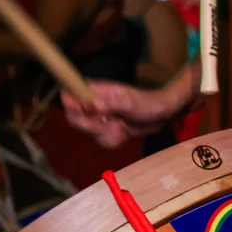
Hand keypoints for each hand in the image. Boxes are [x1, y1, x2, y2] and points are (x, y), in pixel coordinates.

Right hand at [61, 80, 186, 148]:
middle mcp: (93, 102)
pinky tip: (123, 134)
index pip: (69, 94)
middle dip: (92, 127)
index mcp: (95, 90)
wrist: (162, 115)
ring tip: (121, 128)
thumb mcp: (128, 103)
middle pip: (75, 118)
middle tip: (111, 125)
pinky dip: (112, 140)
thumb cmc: (147, 103)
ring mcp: (99, 117)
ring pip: (88, 132)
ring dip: (105, 135)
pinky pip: (99, 140)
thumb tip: (87, 103)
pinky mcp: (106, 129)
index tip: (85, 114)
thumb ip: (107, 104)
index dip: (71, 106)